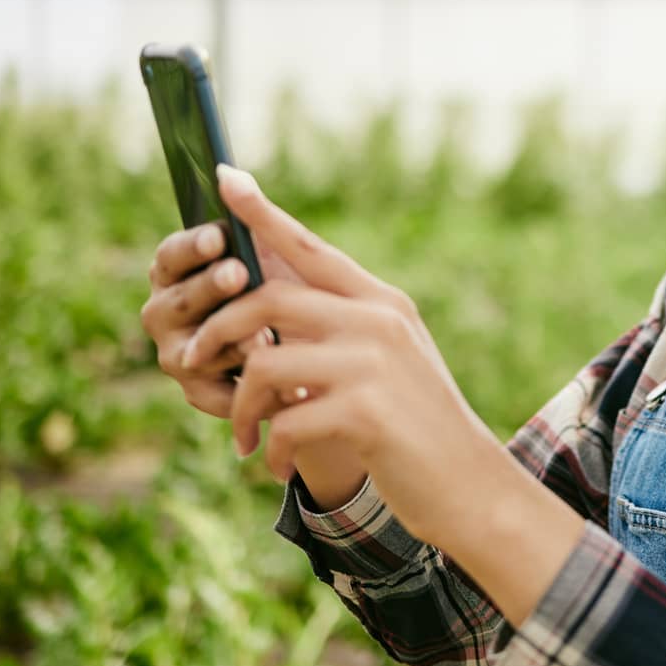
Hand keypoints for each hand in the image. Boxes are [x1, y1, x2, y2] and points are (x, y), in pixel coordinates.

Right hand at [140, 218, 301, 412]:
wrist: (306, 345)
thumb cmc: (280, 285)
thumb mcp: (271, 252)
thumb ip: (250, 217)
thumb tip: (228, 172)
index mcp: (173, 271)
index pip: (171, 255)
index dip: (194, 246)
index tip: (221, 234)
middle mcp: (162, 312)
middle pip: (179, 301)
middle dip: (210, 287)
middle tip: (240, 274)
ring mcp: (176, 355)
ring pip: (197, 350)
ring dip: (231, 342)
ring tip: (263, 336)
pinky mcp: (197, 392)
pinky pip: (216, 396)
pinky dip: (249, 390)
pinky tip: (282, 384)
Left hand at [187, 163, 512, 550]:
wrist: (472, 488)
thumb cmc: (417, 430)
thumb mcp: (389, 363)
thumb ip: (342, 330)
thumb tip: (268, 313)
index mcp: (382, 303)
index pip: (310, 247)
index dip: (262, 214)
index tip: (225, 178)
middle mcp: (379, 321)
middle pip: (269, 300)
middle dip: (219, 331)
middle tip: (194, 362)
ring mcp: (374, 364)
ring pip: (267, 364)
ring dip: (241, 405)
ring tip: (244, 437)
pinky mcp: (366, 412)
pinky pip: (286, 421)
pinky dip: (271, 449)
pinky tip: (277, 467)